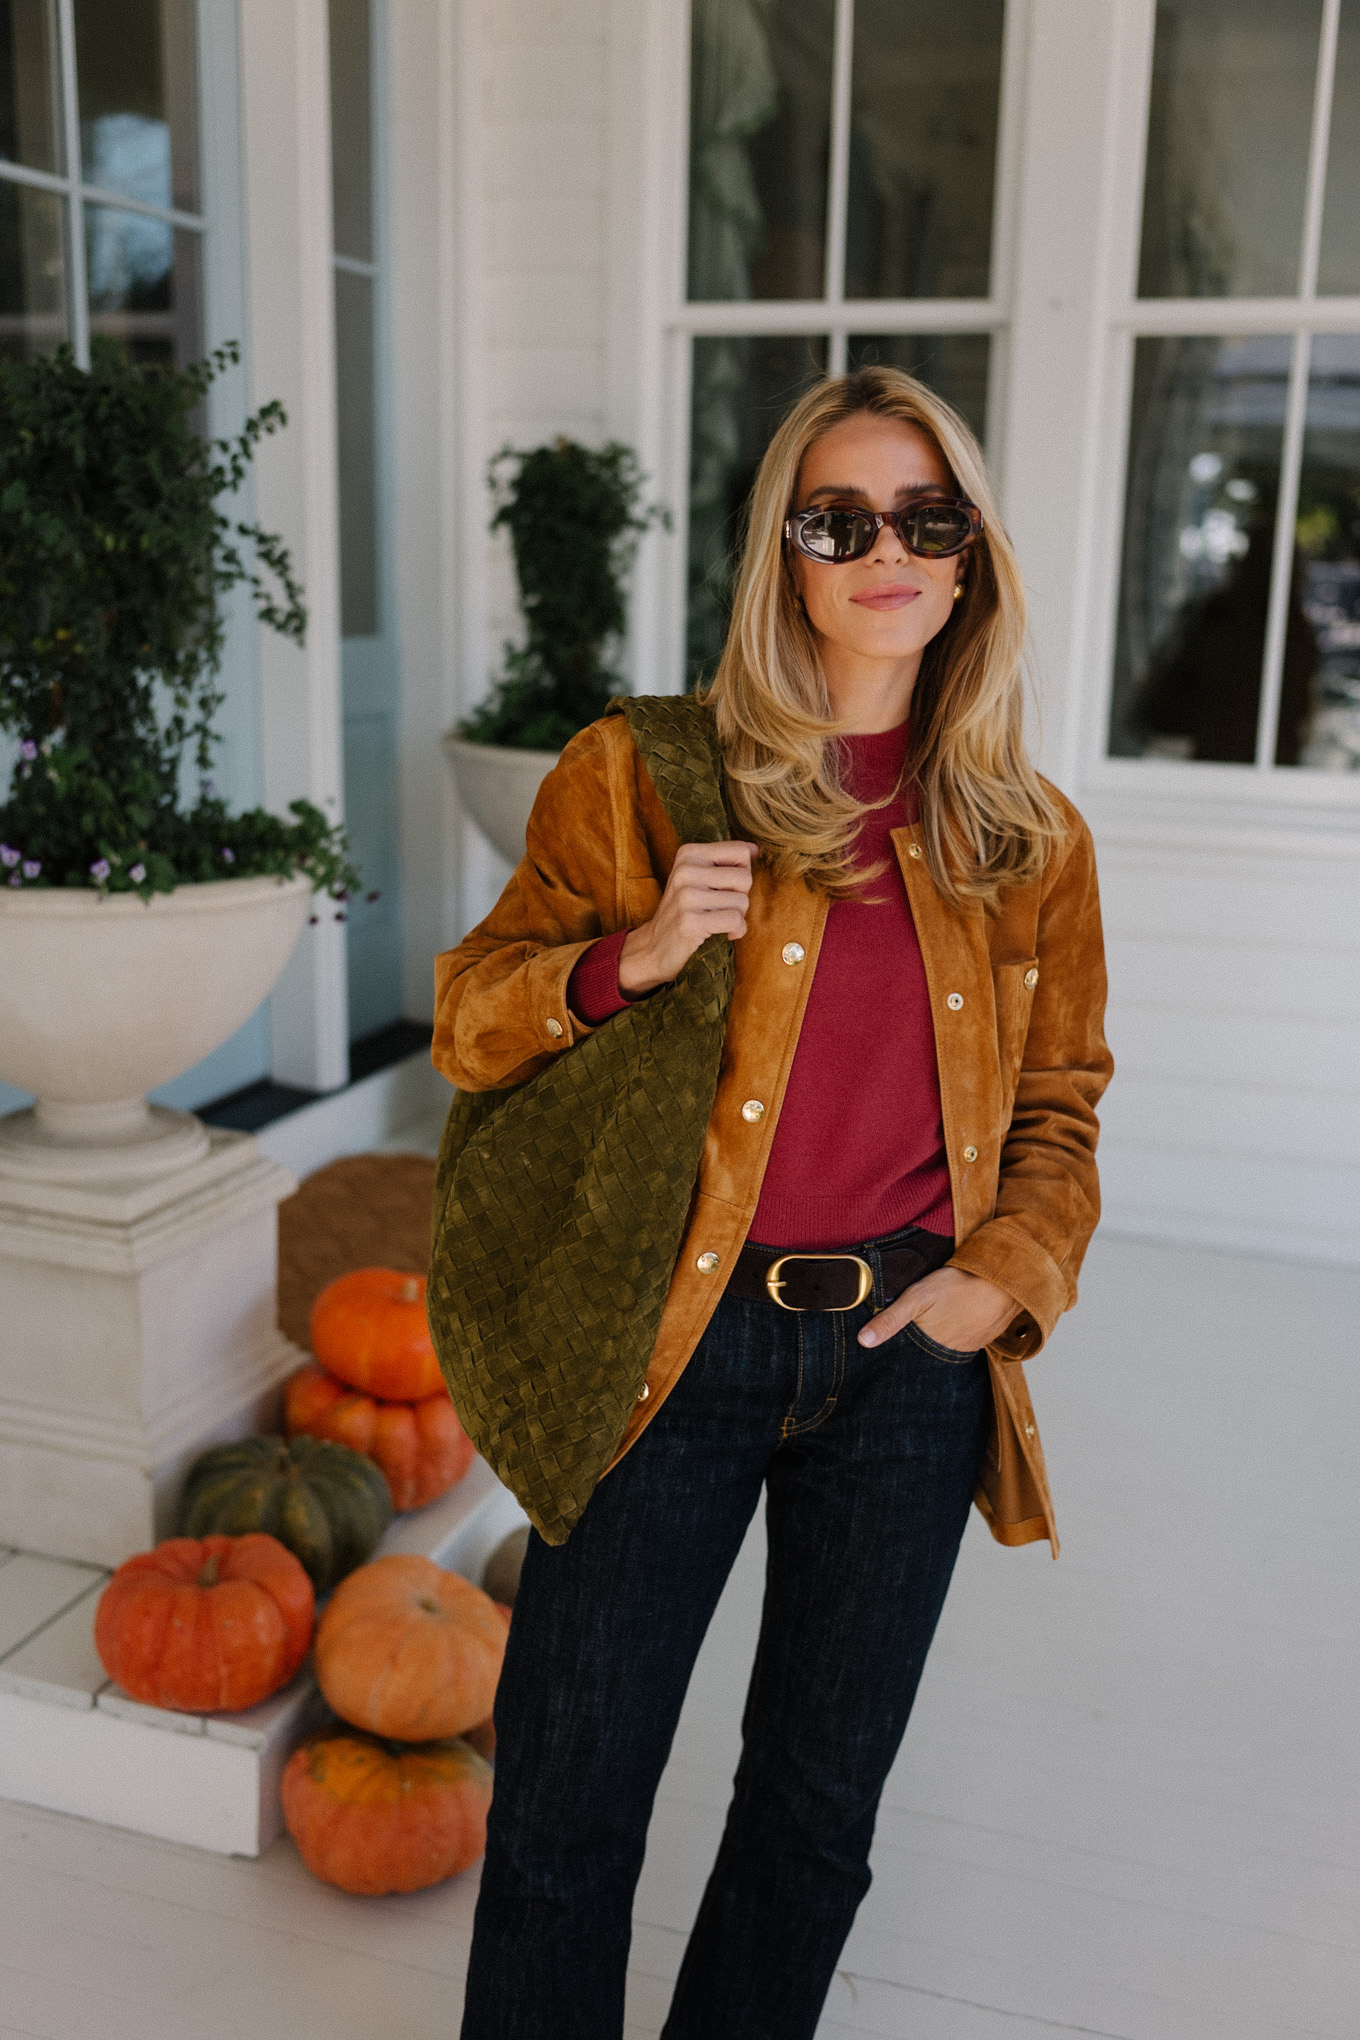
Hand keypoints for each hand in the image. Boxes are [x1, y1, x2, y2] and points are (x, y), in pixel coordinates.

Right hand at [618, 840, 756, 995]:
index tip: (725, 887)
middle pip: (745, 877)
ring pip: (742, 902)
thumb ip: (725, 861)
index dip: (742, 873)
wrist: (654, 946)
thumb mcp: (698, 877)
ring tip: (719, 920)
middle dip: (741, 897)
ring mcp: (686, 896)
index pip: (741, 852)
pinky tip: (725, 934)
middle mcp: (686, 870)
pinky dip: (737, 931)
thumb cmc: (685, 910)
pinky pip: (735, 921)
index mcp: (689, 854)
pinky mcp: (690, 921)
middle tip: (722, 907)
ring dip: (738, 917)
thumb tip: (755, 849)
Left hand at [857, 1266, 1014, 1351]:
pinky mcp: (985, 1338)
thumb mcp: (917, 1297)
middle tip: (924, 1325)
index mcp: (933, 1346)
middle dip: (922, 1346)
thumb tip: (864, 1341)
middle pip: (930, 1354)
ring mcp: (971, 1346)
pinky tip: (957, 1319)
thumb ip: (891, 1320)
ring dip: (942, 1340)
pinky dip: (959, 1333)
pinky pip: (967, 1341)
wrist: (1004, 1279)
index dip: (903, 1352)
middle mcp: (952, 1353)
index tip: (896, 1346)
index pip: (912, 1357)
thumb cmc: (959, 1284)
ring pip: (948, 1349)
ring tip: (939, 1322)